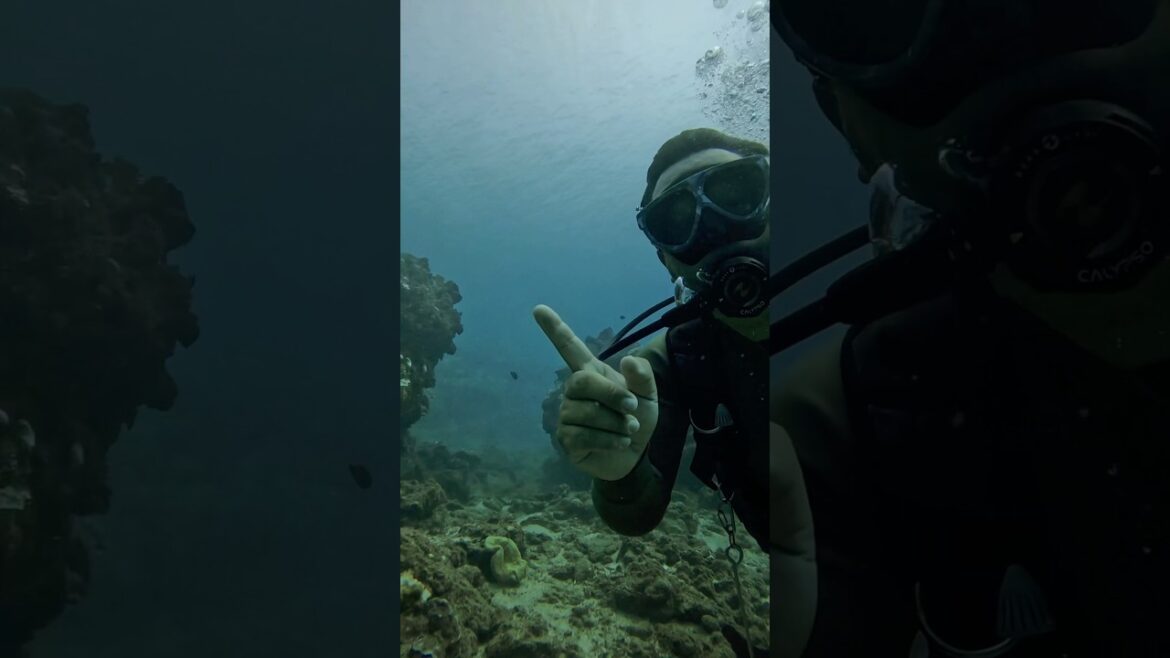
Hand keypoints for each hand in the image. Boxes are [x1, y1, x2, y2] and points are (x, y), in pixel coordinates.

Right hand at [533, 305, 657, 480]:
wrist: (634, 455)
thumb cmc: (636, 418)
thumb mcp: (649, 395)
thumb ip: (642, 375)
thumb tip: (626, 359)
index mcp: (592, 373)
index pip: (569, 347)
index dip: (555, 329)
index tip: (538, 309)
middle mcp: (574, 391)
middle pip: (580, 381)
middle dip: (611, 395)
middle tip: (633, 408)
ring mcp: (567, 415)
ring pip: (586, 413)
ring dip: (616, 423)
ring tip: (629, 430)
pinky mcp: (567, 440)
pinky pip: (584, 435)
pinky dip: (610, 440)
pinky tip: (620, 442)